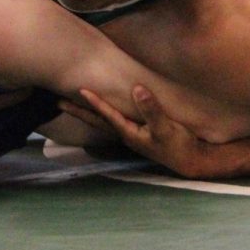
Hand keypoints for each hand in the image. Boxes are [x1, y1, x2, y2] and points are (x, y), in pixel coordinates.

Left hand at [76, 86, 206, 171]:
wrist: (191, 159)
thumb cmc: (179, 144)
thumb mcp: (166, 127)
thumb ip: (151, 109)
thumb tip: (137, 89)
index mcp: (130, 133)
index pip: (107, 115)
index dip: (94, 103)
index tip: (80, 90)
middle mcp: (127, 134)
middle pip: (97, 121)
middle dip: (79, 112)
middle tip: (58, 103)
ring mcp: (133, 134)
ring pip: (105, 121)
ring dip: (88, 113)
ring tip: (74, 105)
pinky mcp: (141, 132)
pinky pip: (116, 120)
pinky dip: (105, 114)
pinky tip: (104, 110)